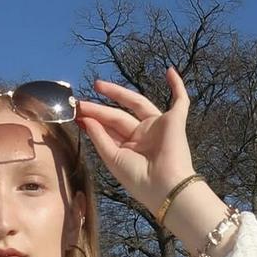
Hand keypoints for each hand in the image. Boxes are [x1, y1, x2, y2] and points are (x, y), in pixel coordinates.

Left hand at [76, 68, 195, 213]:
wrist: (164, 186)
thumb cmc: (138, 178)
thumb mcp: (112, 157)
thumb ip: (99, 136)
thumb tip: (85, 118)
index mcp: (128, 148)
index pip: (108, 129)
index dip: (92, 120)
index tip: (76, 113)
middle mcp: (143, 136)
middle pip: (118, 115)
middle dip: (99, 108)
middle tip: (80, 101)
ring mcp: (158, 127)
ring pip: (137, 103)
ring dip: (119, 93)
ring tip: (99, 85)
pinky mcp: (175, 121)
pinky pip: (180, 101)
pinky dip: (177, 86)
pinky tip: (170, 71)